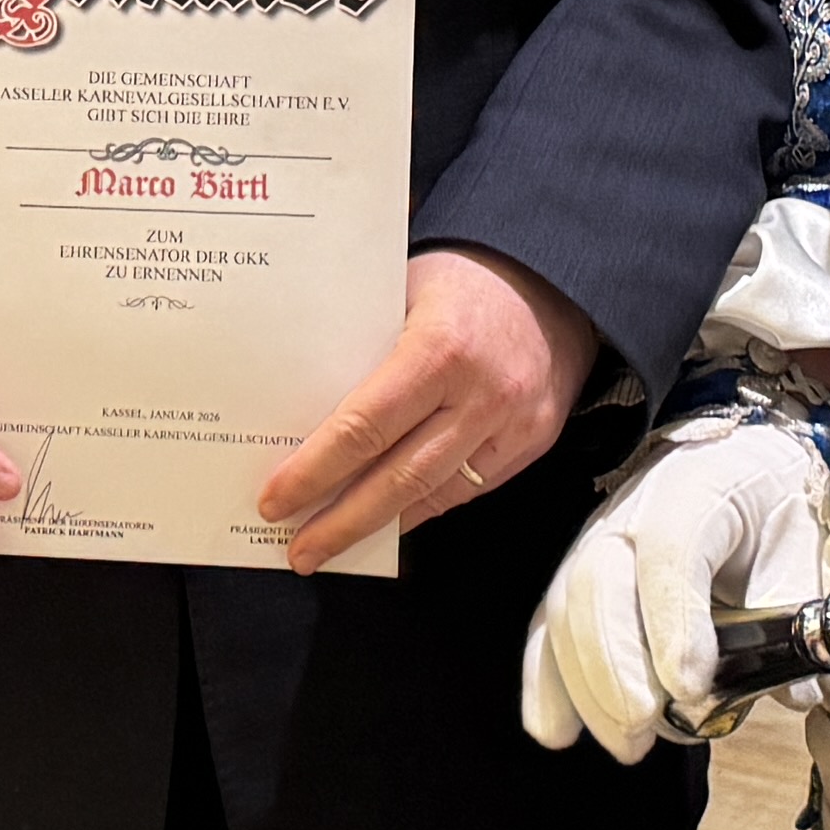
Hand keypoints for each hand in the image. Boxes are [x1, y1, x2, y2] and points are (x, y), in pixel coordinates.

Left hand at [261, 249, 601, 576]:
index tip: (277, 500)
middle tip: (300, 550)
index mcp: (440, 349)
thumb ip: (359, 345)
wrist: (552, 281)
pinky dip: (422, 507)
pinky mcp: (532, 442)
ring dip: (380, 527)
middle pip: (399, 478)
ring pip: (434, 494)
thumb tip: (298, 409)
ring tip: (334, 545)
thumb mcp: (402, 289)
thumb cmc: (465, 278)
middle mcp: (482, 394)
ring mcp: (514, 425)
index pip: (364, 428)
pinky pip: (467, 489)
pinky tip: (388, 520)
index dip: (315, 472)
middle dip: (341, 522)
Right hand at [518, 413, 827, 760]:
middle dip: (615, 664)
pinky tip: (559, 731)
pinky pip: (547, 628)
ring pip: (566, 609)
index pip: (671, 548)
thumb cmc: (774, 508)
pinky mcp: (575, 577)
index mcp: (698, 487)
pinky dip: (545, 683)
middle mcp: (632, 511)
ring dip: (587, 686)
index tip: (689, 688)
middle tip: (642, 724)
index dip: (672, 620)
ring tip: (627, 743)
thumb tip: (794, 692)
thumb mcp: (805, 543)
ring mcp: (595, 543)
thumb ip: (798, 612)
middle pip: (599, 581)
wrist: (742, 470)